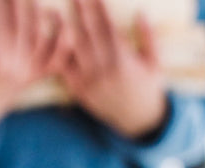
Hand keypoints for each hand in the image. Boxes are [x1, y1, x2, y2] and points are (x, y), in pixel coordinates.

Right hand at [0, 0, 67, 138]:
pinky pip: (57, 58)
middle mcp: (16, 68)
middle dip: (19, 1)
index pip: (1, 24)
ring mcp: (30, 73)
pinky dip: (63, 38)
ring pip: (42, 36)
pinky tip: (58, 15)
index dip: (0, 3)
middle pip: (23, 26)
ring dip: (40, 11)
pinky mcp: (37, 75)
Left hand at [56, 0, 168, 138]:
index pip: (107, 27)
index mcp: (123, 60)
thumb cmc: (149, 87)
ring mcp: (89, 82)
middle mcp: (103, 70)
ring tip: (52, 12)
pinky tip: (49, 40)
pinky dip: (57, 56)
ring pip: (73, 51)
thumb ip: (147, 37)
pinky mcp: (79, 92)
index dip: (98, 9)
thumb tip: (140, 13)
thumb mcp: (155, 62)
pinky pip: (65, 71)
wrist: (137, 120)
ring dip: (62, 30)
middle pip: (87, 35)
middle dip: (78, 12)